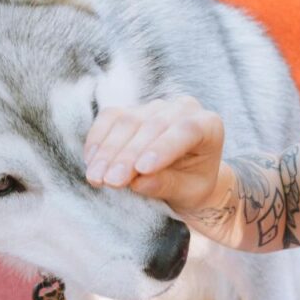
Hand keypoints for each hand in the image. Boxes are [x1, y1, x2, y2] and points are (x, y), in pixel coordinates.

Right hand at [84, 96, 224, 211]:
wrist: (186, 179)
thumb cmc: (193, 185)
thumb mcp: (189, 192)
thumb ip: (168, 185)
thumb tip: (139, 181)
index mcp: (208, 125)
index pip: (186, 130)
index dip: (162, 148)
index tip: (141, 169)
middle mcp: (183, 108)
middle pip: (152, 126)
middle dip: (128, 156)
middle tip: (111, 181)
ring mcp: (156, 107)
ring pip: (128, 122)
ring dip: (108, 151)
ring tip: (96, 177)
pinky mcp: (132, 111)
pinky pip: (110, 119)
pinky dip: (98, 140)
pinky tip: (91, 161)